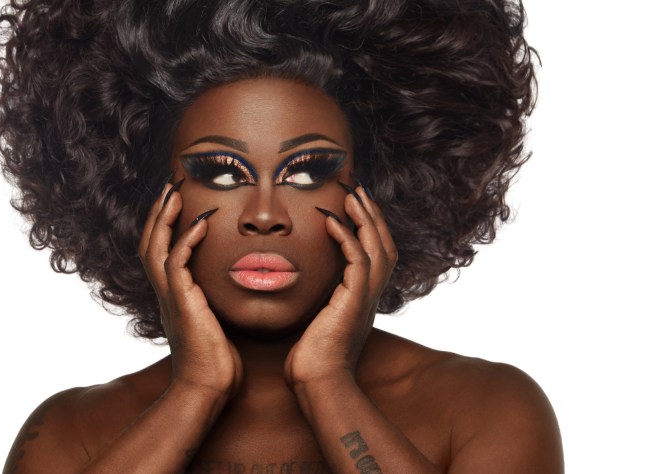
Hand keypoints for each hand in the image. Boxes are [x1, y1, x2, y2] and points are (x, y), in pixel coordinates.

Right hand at [139, 181, 242, 397]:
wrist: (208, 388)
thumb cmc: (216, 363)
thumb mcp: (216, 325)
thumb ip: (217, 306)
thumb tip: (234, 295)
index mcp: (173, 298)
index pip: (159, 254)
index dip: (163, 228)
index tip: (174, 204)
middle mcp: (165, 295)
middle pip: (148, 244)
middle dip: (157, 214)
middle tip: (168, 188)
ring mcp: (171, 298)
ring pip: (155, 249)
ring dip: (163, 219)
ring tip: (174, 194)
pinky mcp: (182, 302)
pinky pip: (177, 264)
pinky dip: (186, 241)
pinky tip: (202, 224)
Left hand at [284, 183, 397, 387]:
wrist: (318, 382)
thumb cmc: (312, 359)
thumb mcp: (318, 323)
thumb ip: (319, 304)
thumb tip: (303, 291)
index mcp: (363, 300)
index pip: (376, 255)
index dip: (369, 229)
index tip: (355, 207)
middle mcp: (371, 296)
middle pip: (385, 245)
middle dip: (373, 215)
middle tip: (358, 190)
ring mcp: (366, 298)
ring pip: (377, 247)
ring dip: (365, 218)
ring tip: (351, 195)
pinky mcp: (354, 300)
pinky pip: (356, 260)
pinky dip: (346, 237)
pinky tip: (330, 220)